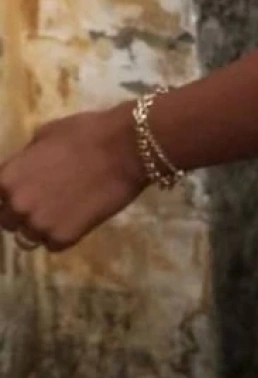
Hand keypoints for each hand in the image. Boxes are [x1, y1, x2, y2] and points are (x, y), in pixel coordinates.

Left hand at [0, 104, 149, 252]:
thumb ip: (26, 159)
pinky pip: (53, 244)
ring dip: (42, 226)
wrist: (125, 148)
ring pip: (29, 236)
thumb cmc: (85, 133)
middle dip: (22, 213)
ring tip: (65, 210)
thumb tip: (23, 168)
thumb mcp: (45, 135)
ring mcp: (39, 225)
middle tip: (46, 201)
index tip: (21, 193)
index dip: (7, 196)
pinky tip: (79, 217)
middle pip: (7, 221)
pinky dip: (63, 235)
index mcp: (7, 178)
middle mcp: (17, 206)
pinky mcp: (64, 238)